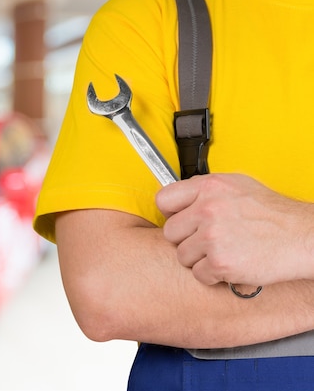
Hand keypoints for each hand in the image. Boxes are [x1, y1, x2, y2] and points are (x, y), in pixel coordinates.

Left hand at [155, 173, 313, 285]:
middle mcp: (208, 209)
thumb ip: (205, 191)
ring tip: (223, 251)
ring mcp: (212, 236)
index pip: (163, 200)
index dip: (171, 213)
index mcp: (209, 187)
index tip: (180, 220)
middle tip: (208, 240)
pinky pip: (198, 274)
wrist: (303, 237)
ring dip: (199, 259)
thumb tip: (181, 199)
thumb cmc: (274, 214)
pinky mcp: (220, 262)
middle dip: (186, 239)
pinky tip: (230, 264)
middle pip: (170, 232)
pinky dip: (212, 275)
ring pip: (182, 256)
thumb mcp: (237, 186)